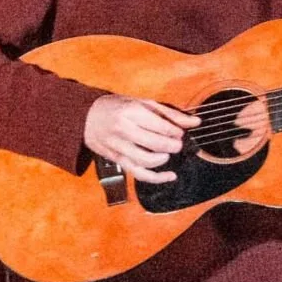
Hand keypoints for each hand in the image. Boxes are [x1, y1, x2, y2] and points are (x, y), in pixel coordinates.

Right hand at [83, 94, 200, 183]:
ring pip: (147, 160)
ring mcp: (119, 146)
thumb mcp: (142, 103)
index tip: (180, 132)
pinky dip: (157, 178)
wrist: (86, 117)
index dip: (176, 132)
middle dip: (172, 146)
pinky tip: (170, 176)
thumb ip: (170, 114)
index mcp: (132, 111)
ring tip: (167, 153)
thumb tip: (196, 122)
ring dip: (163, 159)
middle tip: (177, 144)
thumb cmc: (117, 107)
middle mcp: (124, 129)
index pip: (162, 126)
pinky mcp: (117, 160)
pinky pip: (139, 173)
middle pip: (156, 143)